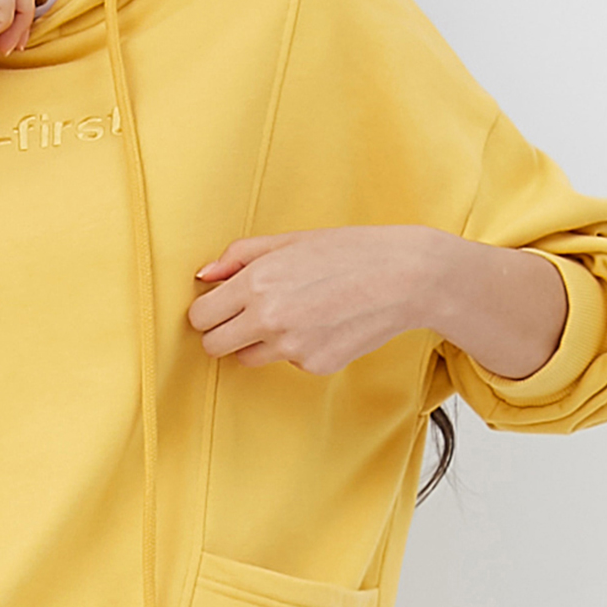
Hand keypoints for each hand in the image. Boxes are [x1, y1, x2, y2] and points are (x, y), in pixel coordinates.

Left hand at [188, 226, 436, 373]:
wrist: (405, 277)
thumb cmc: (350, 251)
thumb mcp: (289, 240)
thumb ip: (239, 257)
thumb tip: (204, 276)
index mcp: (256, 283)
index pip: (201, 317)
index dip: (206, 312)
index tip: (218, 308)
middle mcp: (269, 319)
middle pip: (213, 346)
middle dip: (222, 333)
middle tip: (243, 318)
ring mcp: (292, 348)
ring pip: (247, 358)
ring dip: (257, 343)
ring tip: (292, 315)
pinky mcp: (315, 366)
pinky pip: (288, 362)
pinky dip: (297, 348)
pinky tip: (322, 324)